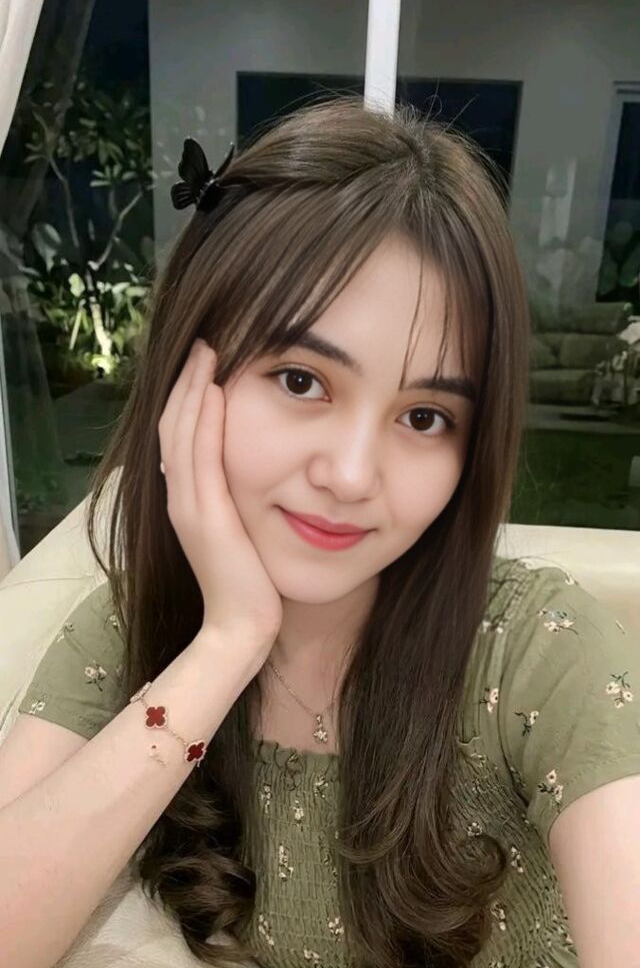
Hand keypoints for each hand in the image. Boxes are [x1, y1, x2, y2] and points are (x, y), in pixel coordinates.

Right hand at [158, 339, 282, 662]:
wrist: (243, 627)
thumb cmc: (253, 583)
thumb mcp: (244, 529)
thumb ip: (241, 497)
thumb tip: (262, 469)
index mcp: (187, 498)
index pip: (181, 432)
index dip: (189, 393)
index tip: (209, 359)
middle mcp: (179, 497)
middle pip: (174, 423)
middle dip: (188, 379)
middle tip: (205, 340)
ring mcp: (187, 506)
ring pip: (181, 433)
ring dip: (193, 388)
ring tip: (208, 350)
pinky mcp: (203, 517)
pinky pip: (200, 459)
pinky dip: (204, 421)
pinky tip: (216, 391)